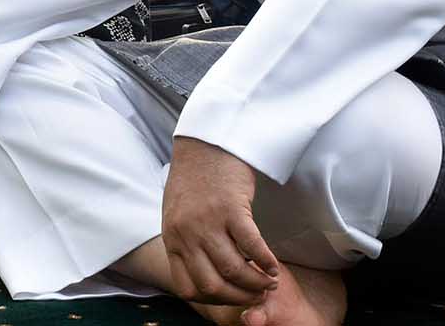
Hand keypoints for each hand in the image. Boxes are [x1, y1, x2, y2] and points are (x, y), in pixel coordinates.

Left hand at [159, 136, 280, 306]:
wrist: (203, 144)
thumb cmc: (193, 180)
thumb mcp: (177, 216)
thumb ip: (185, 243)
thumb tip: (203, 274)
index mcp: (172, 239)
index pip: (187, 288)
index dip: (213, 300)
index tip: (231, 296)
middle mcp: (186, 234)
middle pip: (213, 286)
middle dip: (239, 297)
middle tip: (257, 295)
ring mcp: (207, 222)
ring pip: (234, 270)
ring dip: (256, 283)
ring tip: (269, 282)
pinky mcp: (230, 208)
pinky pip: (252, 246)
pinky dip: (266, 262)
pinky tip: (273, 266)